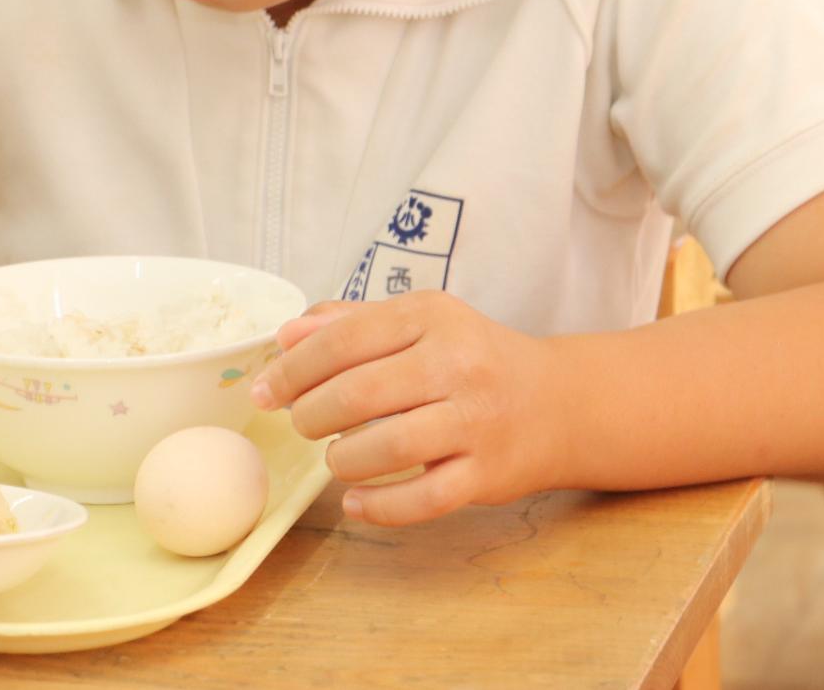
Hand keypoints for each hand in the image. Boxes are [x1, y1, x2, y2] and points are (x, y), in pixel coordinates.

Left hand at [249, 292, 558, 525]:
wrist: (558, 403)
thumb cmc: (472, 358)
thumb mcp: (419, 321)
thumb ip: (350, 322)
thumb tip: (286, 336)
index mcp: (430, 316)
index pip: (343, 339)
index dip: (292, 368)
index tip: (265, 391)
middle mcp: (456, 364)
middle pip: (358, 393)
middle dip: (310, 414)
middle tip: (301, 424)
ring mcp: (475, 421)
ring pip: (388, 447)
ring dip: (343, 459)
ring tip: (335, 457)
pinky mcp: (487, 474)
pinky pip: (423, 499)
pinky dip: (379, 507)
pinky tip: (355, 501)